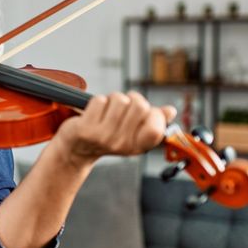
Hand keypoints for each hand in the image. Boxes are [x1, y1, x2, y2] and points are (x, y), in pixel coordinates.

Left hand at [51, 91, 175, 168]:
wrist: (76, 149)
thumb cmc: (106, 136)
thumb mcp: (132, 133)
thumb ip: (152, 121)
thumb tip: (170, 111)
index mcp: (137, 146)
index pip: (156, 128)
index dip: (154, 113)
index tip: (145, 112)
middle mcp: (122, 144)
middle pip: (139, 105)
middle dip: (132, 99)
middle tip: (122, 107)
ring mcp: (103, 137)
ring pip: (119, 99)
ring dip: (113, 99)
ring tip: (107, 111)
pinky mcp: (86, 129)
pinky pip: (100, 101)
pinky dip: (97, 102)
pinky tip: (93, 113)